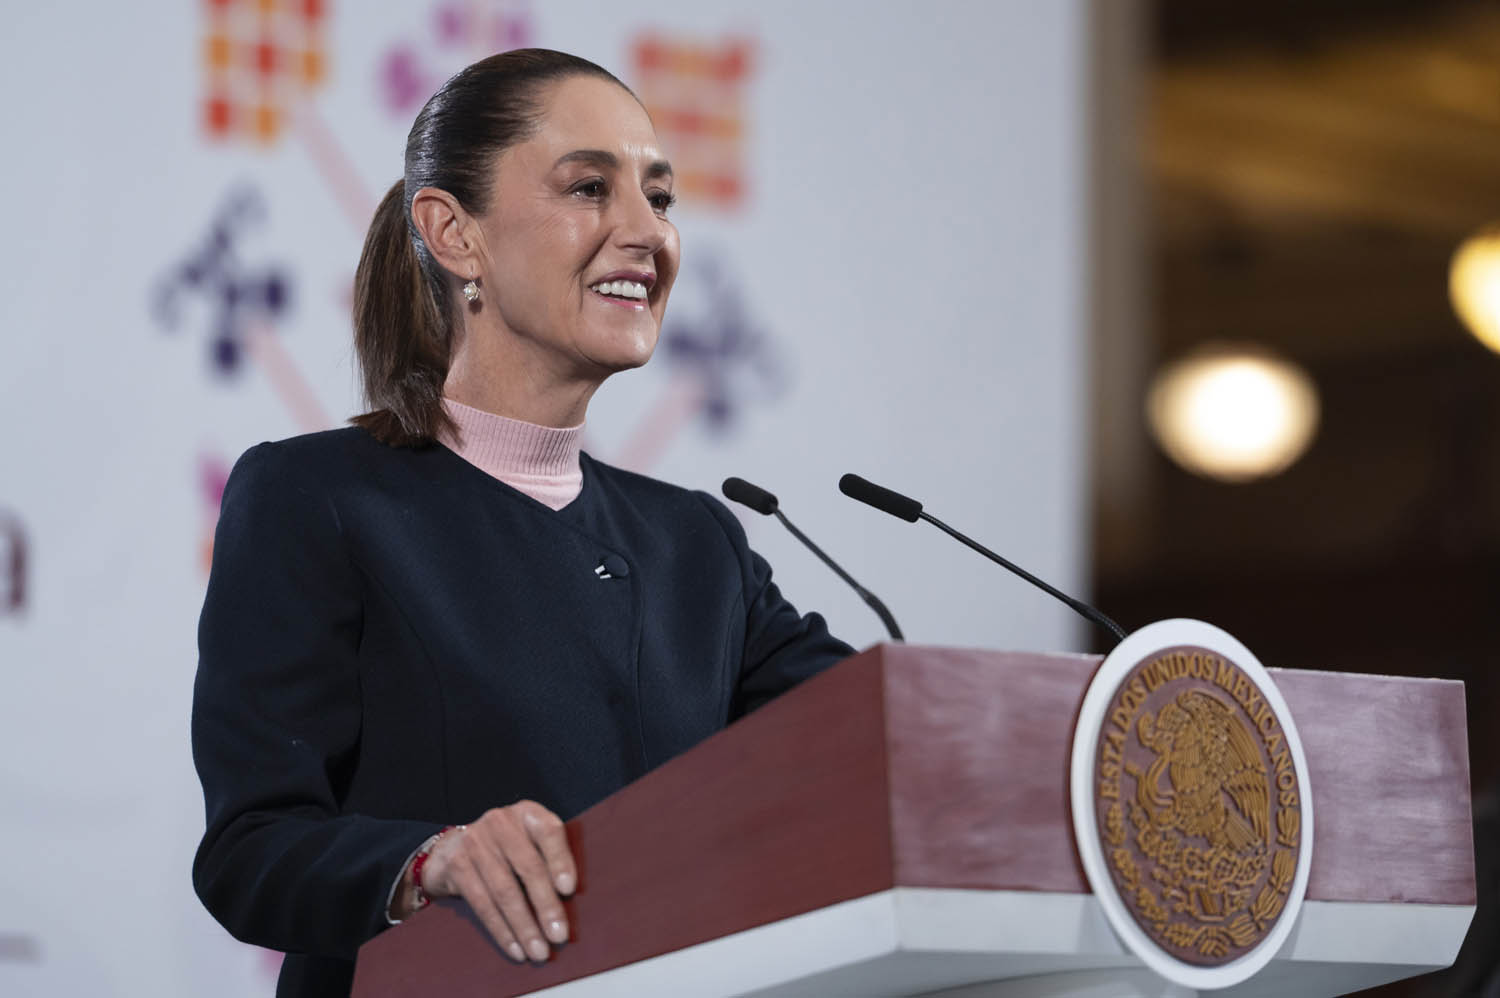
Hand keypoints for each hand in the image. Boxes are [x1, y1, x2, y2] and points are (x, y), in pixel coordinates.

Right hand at [421, 802, 577, 962]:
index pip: (549, 831)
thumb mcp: (529, 841)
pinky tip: (515, 948)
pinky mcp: (457, 865)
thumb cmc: (506, 849)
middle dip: (546, 906)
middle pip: (528, 867)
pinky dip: (501, 930)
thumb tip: (573, 900)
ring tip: (539, 950)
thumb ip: (549, 858)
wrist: (452, 848)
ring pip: (505, 891)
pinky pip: (482, 903)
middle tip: (559, 935)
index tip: (569, 889)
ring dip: (524, 926)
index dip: (560, 860)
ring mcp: (476, 842)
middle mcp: (501, 821)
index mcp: (527, 813)